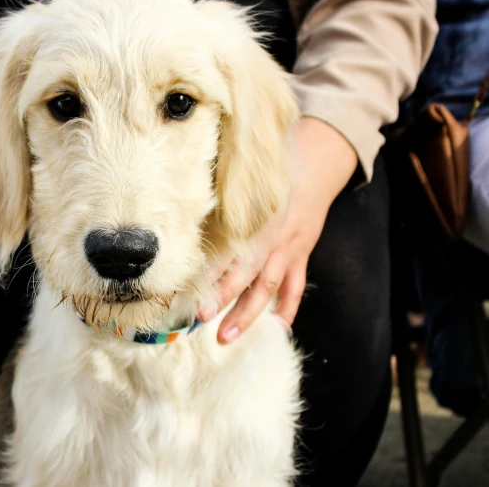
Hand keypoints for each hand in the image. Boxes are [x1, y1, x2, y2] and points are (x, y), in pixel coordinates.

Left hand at [200, 117, 358, 343]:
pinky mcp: (301, 254)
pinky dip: (287, 308)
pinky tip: (278, 328)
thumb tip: (180, 218)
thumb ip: (219, 203)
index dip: (211, 273)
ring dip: (249, 314)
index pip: (228, 251)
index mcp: (252, 219)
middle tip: (201, 318)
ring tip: (227, 335)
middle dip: (224, 298)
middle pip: (247, 274)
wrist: (316, 162)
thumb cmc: (268, 173)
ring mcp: (288, 249)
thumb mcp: (242, 182)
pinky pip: (295, 287)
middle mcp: (270, 237)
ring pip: (268, 287)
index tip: (190, 291)